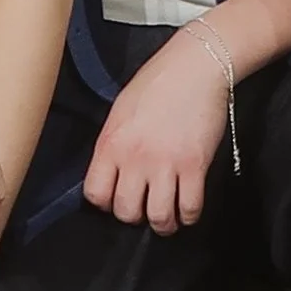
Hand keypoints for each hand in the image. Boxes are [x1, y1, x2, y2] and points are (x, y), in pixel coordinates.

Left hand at [83, 27, 227, 230]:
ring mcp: (166, 164)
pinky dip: (188, 216)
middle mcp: (135, 158)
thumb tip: (113, 172)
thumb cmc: (157, 82)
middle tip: (144, 207)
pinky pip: (189, 208)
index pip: (95, 194)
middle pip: (126, 212)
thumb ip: (114, 144)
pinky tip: (187, 209)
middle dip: (135, 215)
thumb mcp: (120, 111)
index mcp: (111, 143)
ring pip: (158, 217)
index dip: (105, 203)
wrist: (195, 66)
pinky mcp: (195, 166)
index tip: (116, 199)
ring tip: (167, 217)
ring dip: (163, 223)